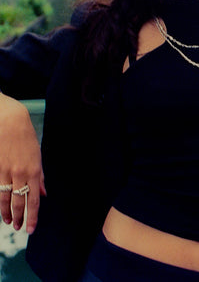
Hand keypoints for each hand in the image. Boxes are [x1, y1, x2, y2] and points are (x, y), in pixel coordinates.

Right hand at [0, 93, 45, 233]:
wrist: (10, 121)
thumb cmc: (26, 137)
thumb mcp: (38, 156)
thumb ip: (40, 176)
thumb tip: (44, 193)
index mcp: (35, 170)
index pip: (34, 199)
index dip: (33, 216)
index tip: (31, 229)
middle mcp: (21, 173)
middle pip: (19, 202)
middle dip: (19, 217)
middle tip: (19, 227)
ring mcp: (7, 171)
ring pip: (5, 198)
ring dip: (6, 212)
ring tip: (8, 221)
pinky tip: (1, 207)